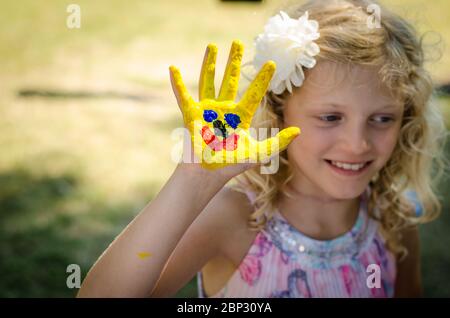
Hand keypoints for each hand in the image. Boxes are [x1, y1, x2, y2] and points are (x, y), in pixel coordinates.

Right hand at [169, 40, 299, 169]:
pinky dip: (177, 84)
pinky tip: (173, 68)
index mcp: (240, 117)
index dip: (262, 79)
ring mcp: (207, 111)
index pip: (254, 93)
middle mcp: (224, 110)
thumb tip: (298, 131)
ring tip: (212, 45)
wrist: (208, 174)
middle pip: (230, 80)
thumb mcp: (257, 154)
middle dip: (234, 61)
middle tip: (238, 42)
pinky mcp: (191, 115)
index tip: (272, 63)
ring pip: (208, 81)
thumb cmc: (230, 165)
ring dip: (209, 64)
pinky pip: (183, 96)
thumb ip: (277, 143)